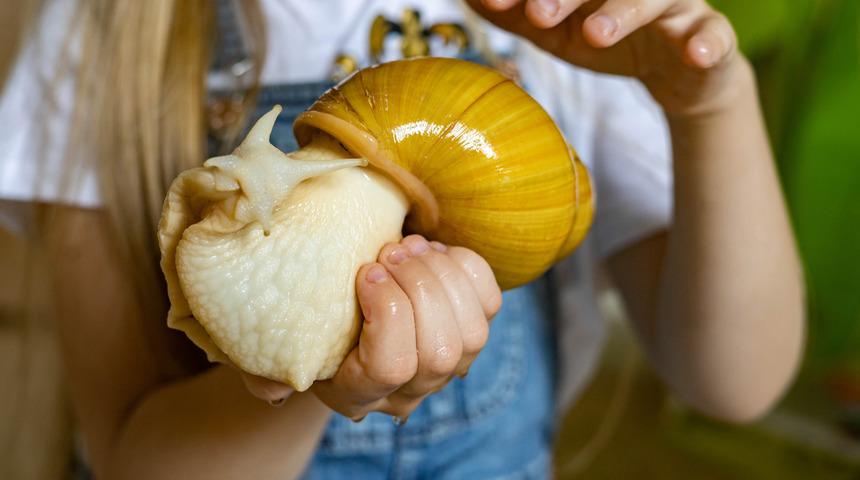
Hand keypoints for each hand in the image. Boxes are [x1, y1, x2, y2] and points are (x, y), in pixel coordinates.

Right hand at [240, 235, 501, 419]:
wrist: (341, 318)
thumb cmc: (304, 325)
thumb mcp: (272, 345)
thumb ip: (262, 369)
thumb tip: (271, 390)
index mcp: (359, 392)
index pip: (391, 368)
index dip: (389, 314)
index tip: (367, 272)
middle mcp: (411, 388)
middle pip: (440, 352)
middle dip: (420, 288)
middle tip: (390, 250)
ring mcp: (447, 365)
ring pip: (472, 332)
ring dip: (443, 276)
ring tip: (409, 246)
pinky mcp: (471, 330)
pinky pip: (489, 304)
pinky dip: (466, 268)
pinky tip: (433, 251)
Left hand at [468, 0, 746, 115]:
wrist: (675, 73)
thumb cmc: (607, 37)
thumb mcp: (553, 30)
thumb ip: (513, 15)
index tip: (497, 0)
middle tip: (536, 12)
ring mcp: (676, 1)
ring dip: (625, 12)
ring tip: (597, 34)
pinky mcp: (708, 34)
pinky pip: (714, 33)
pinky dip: (707, 43)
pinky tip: (695, 53)